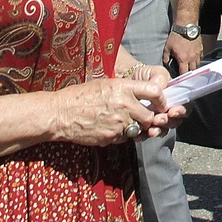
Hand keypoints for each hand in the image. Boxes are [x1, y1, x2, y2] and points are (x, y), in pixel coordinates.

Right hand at [51, 78, 175, 145]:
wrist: (60, 114)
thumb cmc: (81, 96)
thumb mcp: (105, 84)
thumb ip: (127, 89)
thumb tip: (146, 96)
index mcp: (123, 87)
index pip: (155, 92)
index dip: (161, 99)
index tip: (160, 102)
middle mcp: (124, 105)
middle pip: (151, 116)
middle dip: (150, 119)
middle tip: (145, 117)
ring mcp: (118, 123)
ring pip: (140, 129)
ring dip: (138, 128)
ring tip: (126, 122)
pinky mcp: (111, 137)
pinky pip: (125, 138)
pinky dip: (123, 135)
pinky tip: (112, 128)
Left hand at [164, 32, 202, 75]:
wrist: (186, 26)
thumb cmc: (177, 36)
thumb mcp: (167, 47)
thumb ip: (166, 57)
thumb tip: (166, 63)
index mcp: (183, 59)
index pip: (184, 73)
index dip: (181, 76)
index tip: (179, 77)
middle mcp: (192, 58)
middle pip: (192, 70)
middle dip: (188, 72)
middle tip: (184, 72)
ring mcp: (197, 53)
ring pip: (197, 65)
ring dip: (193, 66)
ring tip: (189, 66)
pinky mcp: (200, 48)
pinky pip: (200, 57)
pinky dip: (197, 59)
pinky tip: (194, 58)